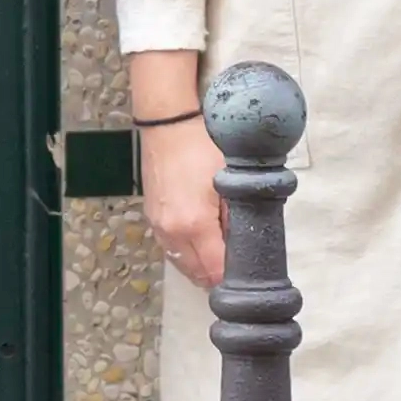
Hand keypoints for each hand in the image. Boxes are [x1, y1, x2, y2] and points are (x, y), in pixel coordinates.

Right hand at [137, 113, 229, 289]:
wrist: (167, 125)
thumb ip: (239, 217)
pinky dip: (187, 254)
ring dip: (202, 267)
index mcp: (194, 225)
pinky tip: (201, 242)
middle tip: (238, 263)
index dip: (235, 276)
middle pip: (198, 276)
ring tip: (221, 253)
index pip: (216, 272)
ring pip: (183, 267)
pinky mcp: (152, 220)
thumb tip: (245, 244)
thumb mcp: (231, 181)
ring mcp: (159, 228)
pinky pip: (172, 251)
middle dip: (219, 275)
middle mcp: (172, 233)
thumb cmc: (201, 147)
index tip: (248, 269)